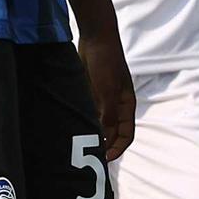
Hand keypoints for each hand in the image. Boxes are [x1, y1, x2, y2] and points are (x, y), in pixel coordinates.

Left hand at [78, 30, 135, 160]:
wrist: (95, 39)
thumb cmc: (106, 64)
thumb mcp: (107, 92)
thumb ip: (107, 115)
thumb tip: (104, 138)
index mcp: (126, 106)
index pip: (126, 135)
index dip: (117, 149)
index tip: (104, 159)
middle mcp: (115, 106)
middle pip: (112, 133)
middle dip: (103, 146)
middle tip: (88, 157)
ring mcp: (102, 100)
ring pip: (98, 124)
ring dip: (91, 134)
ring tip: (77, 146)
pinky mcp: (90, 94)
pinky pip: (87, 113)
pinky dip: (82, 122)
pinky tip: (72, 128)